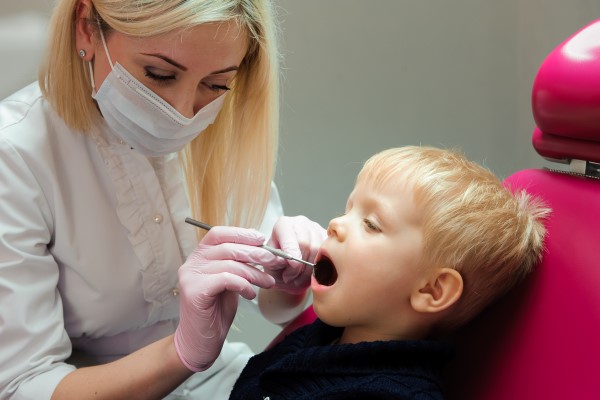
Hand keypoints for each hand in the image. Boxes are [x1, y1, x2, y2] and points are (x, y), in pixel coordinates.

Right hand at [174, 226, 275, 371]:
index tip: (261, 239)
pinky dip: (243, 285)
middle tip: (273, 261)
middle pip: (227, 248)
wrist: (200, 342)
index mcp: (199, 256)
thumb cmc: (215, 312)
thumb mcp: (229, 281)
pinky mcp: (194, 291)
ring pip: (230, 264)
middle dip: (255, 253)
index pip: (218, 233)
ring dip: (254, 273)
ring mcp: (191, 276)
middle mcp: (192, 263)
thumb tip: (261, 249)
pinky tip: (250, 294)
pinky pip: (226, 279)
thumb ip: (237, 264)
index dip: (240, 233)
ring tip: (268, 282)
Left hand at [263, 216, 326, 293]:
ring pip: (318, 250)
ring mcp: (317, 229)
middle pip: (306, 244)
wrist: (287, 266)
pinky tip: (311, 275)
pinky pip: (328, 254)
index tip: (292, 265)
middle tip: (289, 278)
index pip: (291, 237)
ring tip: (298, 279)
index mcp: (284, 225)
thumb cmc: (277, 263)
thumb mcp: (270, 262)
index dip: (292, 252)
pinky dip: (320, 268)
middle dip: (298, 266)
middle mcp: (301, 223)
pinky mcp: (327, 238)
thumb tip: (283, 260)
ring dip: (309, 270)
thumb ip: (274, 260)